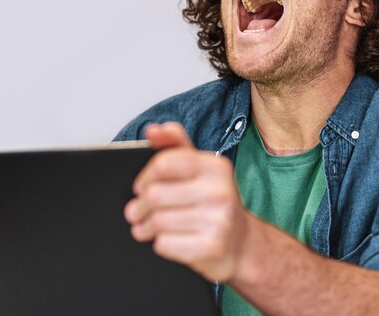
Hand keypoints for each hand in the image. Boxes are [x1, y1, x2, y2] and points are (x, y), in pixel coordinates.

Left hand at [124, 122, 248, 281]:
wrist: (242, 242)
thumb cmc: (213, 201)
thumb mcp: (199, 167)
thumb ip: (175, 145)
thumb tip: (153, 130)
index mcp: (216, 166)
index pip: (164, 163)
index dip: (145, 177)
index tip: (141, 186)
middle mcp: (220, 191)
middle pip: (155, 195)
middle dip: (139, 206)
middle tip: (136, 211)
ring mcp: (219, 220)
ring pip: (157, 221)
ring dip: (145, 227)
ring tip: (145, 227)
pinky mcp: (212, 247)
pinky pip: (165, 244)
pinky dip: (159, 243)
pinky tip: (166, 240)